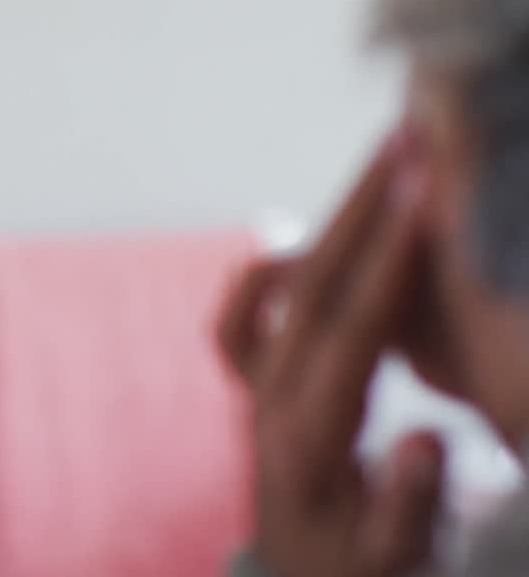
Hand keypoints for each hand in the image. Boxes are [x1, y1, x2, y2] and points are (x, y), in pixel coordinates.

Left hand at [218, 130, 444, 576]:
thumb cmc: (358, 575)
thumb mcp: (391, 563)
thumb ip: (407, 509)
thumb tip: (428, 439)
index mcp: (309, 437)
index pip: (352, 331)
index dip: (391, 260)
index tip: (427, 192)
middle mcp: (271, 401)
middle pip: (313, 288)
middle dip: (362, 209)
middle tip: (405, 136)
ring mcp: (256, 391)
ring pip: (283, 288)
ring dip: (331, 223)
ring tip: (380, 164)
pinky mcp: (254, 390)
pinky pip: (240, 322)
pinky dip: (262, 277)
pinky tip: (296, 246)